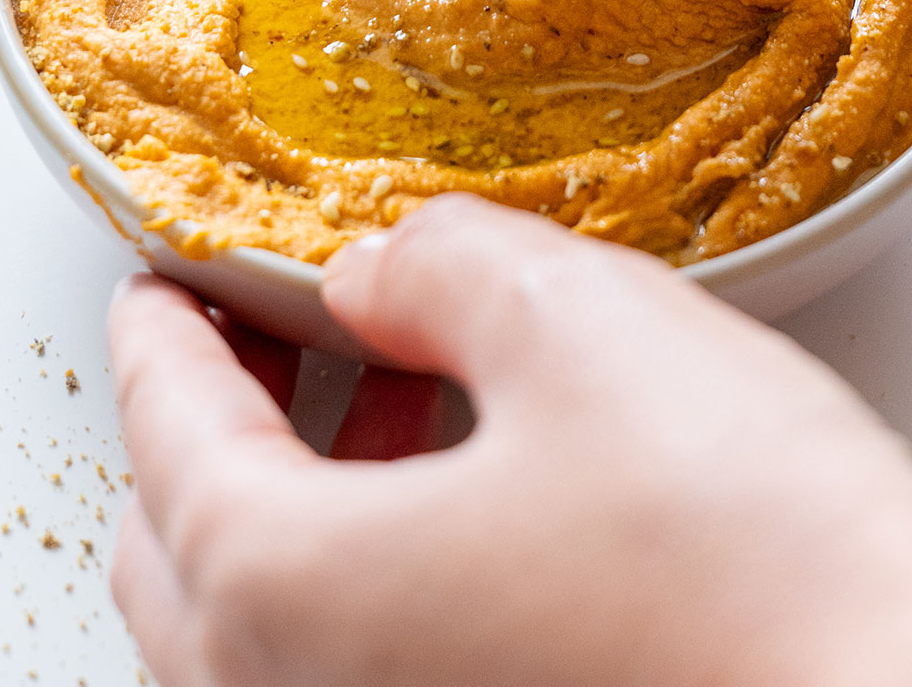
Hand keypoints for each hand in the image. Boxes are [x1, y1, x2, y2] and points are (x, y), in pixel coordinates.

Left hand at [108, 196, 911, 686]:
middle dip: (217, 409)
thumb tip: (377, 273)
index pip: (164, 430)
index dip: (160, 325)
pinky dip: (370, 558)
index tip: (162, 275)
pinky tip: (473, 479)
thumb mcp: (578, 323)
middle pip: (182, 543)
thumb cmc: (751, 563)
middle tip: (273, 318)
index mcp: (287, 591)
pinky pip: (354, 665)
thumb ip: (440, 264)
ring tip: (395, 374)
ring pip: (264, 620)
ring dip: (300, 482)